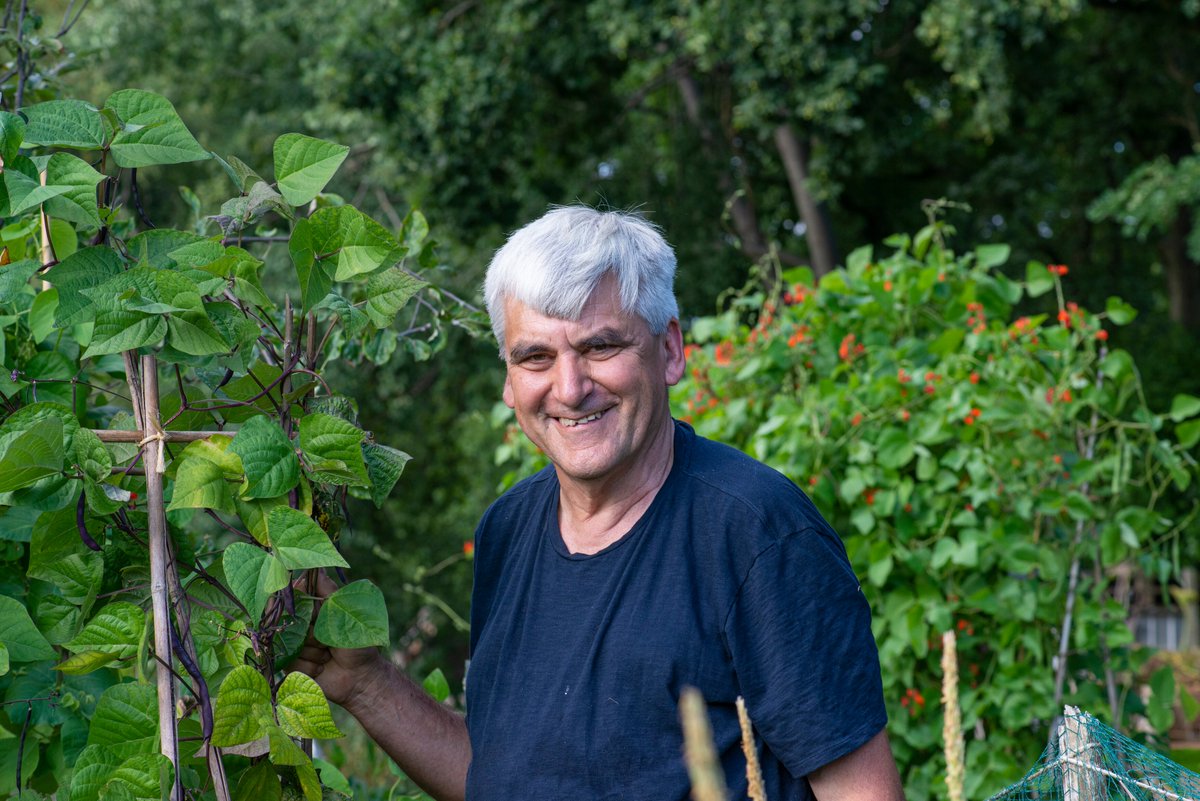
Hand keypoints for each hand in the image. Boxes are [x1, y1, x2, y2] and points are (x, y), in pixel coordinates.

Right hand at [289, 570, 386, 711]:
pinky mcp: (291, 667)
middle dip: (310, 629)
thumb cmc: (356, 642)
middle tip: (326, 637)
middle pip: (288, 621)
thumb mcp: (346, 612)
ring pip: (291, 642)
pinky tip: (322, 667)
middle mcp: (299, 628)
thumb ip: (328, 591)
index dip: (290, 599)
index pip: (291, 599)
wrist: (360, 676)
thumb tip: (317, 568)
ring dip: (313, 649)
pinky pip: (291, 661)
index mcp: (311, 612)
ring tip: (328, 654)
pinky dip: (310, 664)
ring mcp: (293, 647)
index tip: (292, 599)